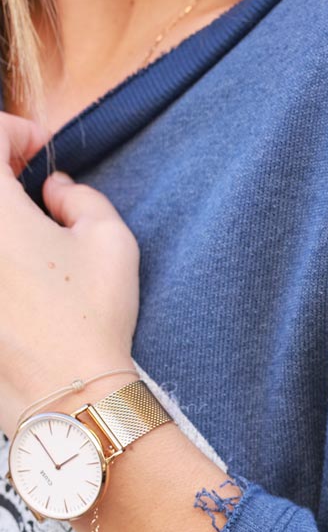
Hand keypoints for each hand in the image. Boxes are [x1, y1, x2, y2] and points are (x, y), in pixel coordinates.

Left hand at [0, 113, 140, 438]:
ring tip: (27, 241)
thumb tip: (53, 192)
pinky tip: (18, 284)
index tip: (39, 152)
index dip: (15, 133)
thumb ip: (81, 197)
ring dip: (4, 228)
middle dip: (2, 176)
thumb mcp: (111, 243)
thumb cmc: (91, 319)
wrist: (69, 398)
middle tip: (27, 187)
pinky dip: (4, 269)